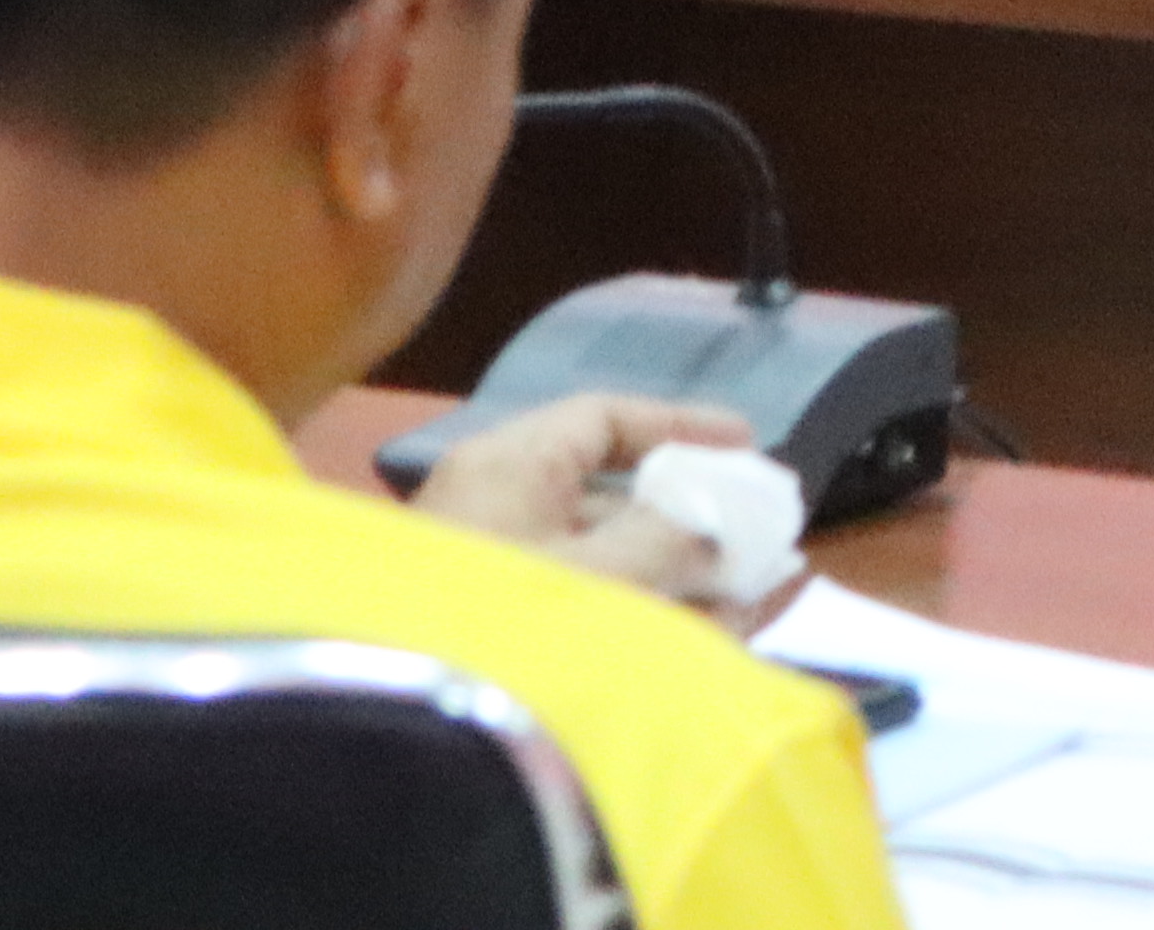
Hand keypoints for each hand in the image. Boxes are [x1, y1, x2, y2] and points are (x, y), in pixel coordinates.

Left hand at [410, 390, 775, 617]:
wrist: (400, 734)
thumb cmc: (505, 623)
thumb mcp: (604, 571)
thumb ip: (672, 540)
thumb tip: (709, 534)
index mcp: (509, 468)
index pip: (602, 419)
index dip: (680, 426)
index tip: (748, 446)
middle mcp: (495, 511)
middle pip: (605, 495)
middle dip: (688, 518)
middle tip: (753, 537)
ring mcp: (490, 577)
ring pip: (599, 560)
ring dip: (672, 578)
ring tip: (746, 601)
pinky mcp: (492, 636)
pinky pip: (578, 610)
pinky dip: (637, 619)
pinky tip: (698, 642)